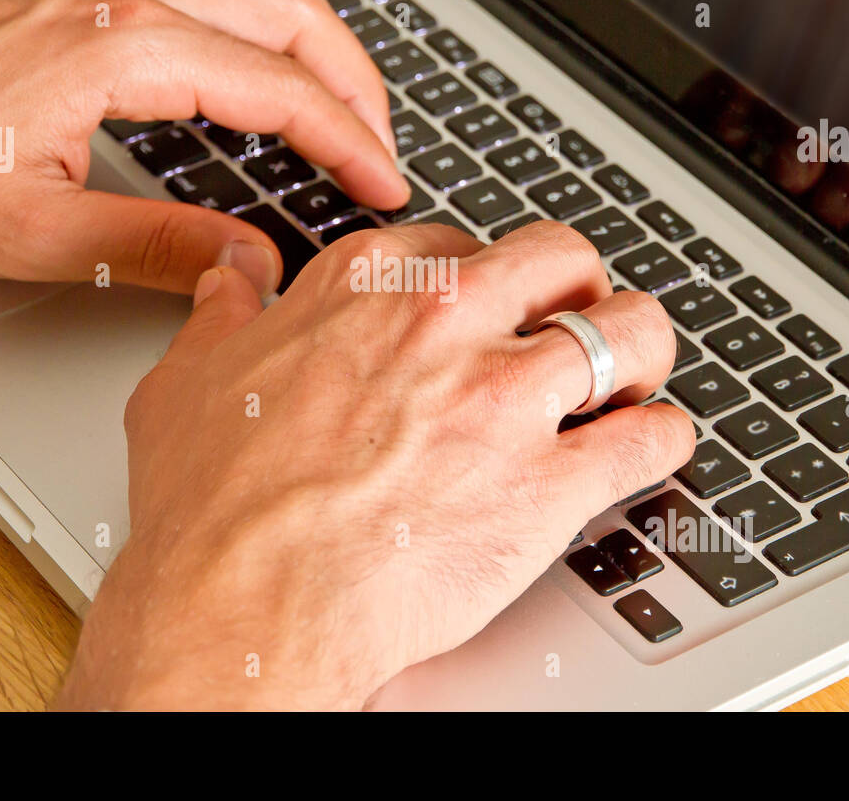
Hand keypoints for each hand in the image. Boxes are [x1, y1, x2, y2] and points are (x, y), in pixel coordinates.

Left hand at [0, 0, 405, 294]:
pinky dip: (260, 9)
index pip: (282, 90)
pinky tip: (260, 48)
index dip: (350, 143)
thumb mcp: (36, 233)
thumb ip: (158, 249)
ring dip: (315, 37)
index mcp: (125, 47)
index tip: (385, 185)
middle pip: (293, 14)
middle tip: (381, 150)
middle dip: (358, 84)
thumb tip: (248, 264)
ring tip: (341, 101)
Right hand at [54, 221, 693, 708]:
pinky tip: (651, 444)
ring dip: (642, 349)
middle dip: (578, 284)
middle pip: (560, 257)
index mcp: (365, 289)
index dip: (481, 275)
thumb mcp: (185, 383)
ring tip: (633, 375)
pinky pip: (651, 438)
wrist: (242, 607)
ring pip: (630, 330)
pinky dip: (663, 438)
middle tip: (573, 318)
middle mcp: (445, 323)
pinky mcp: (550, 483)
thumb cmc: (212, 510)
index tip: (486, 303)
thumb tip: (231, 278)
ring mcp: (505, 397)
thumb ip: (222, 315)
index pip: (456, 241)